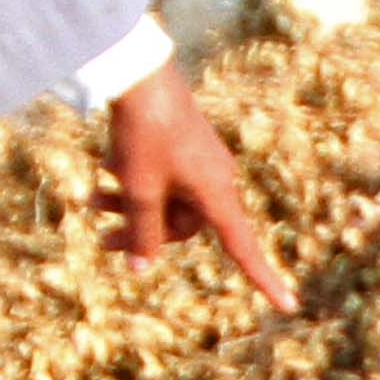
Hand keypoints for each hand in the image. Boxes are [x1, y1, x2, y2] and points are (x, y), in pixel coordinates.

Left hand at [104, 62, 296, 315]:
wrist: (140, 73)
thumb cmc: (144, 133)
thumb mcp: (139, 189)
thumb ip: (141, 231)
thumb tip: (141, 266)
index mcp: (216, 194)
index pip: (243, 248)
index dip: (265, 279)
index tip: (290, 306)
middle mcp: (216, 179)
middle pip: (183, 226)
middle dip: (142, 229)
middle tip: (99, 234)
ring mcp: (200, 161)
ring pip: (166, 200)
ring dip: (129, 204)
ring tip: (89, 198)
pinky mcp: (184, 145)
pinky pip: (163, 177)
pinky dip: (136, 178)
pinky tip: (105, 166)